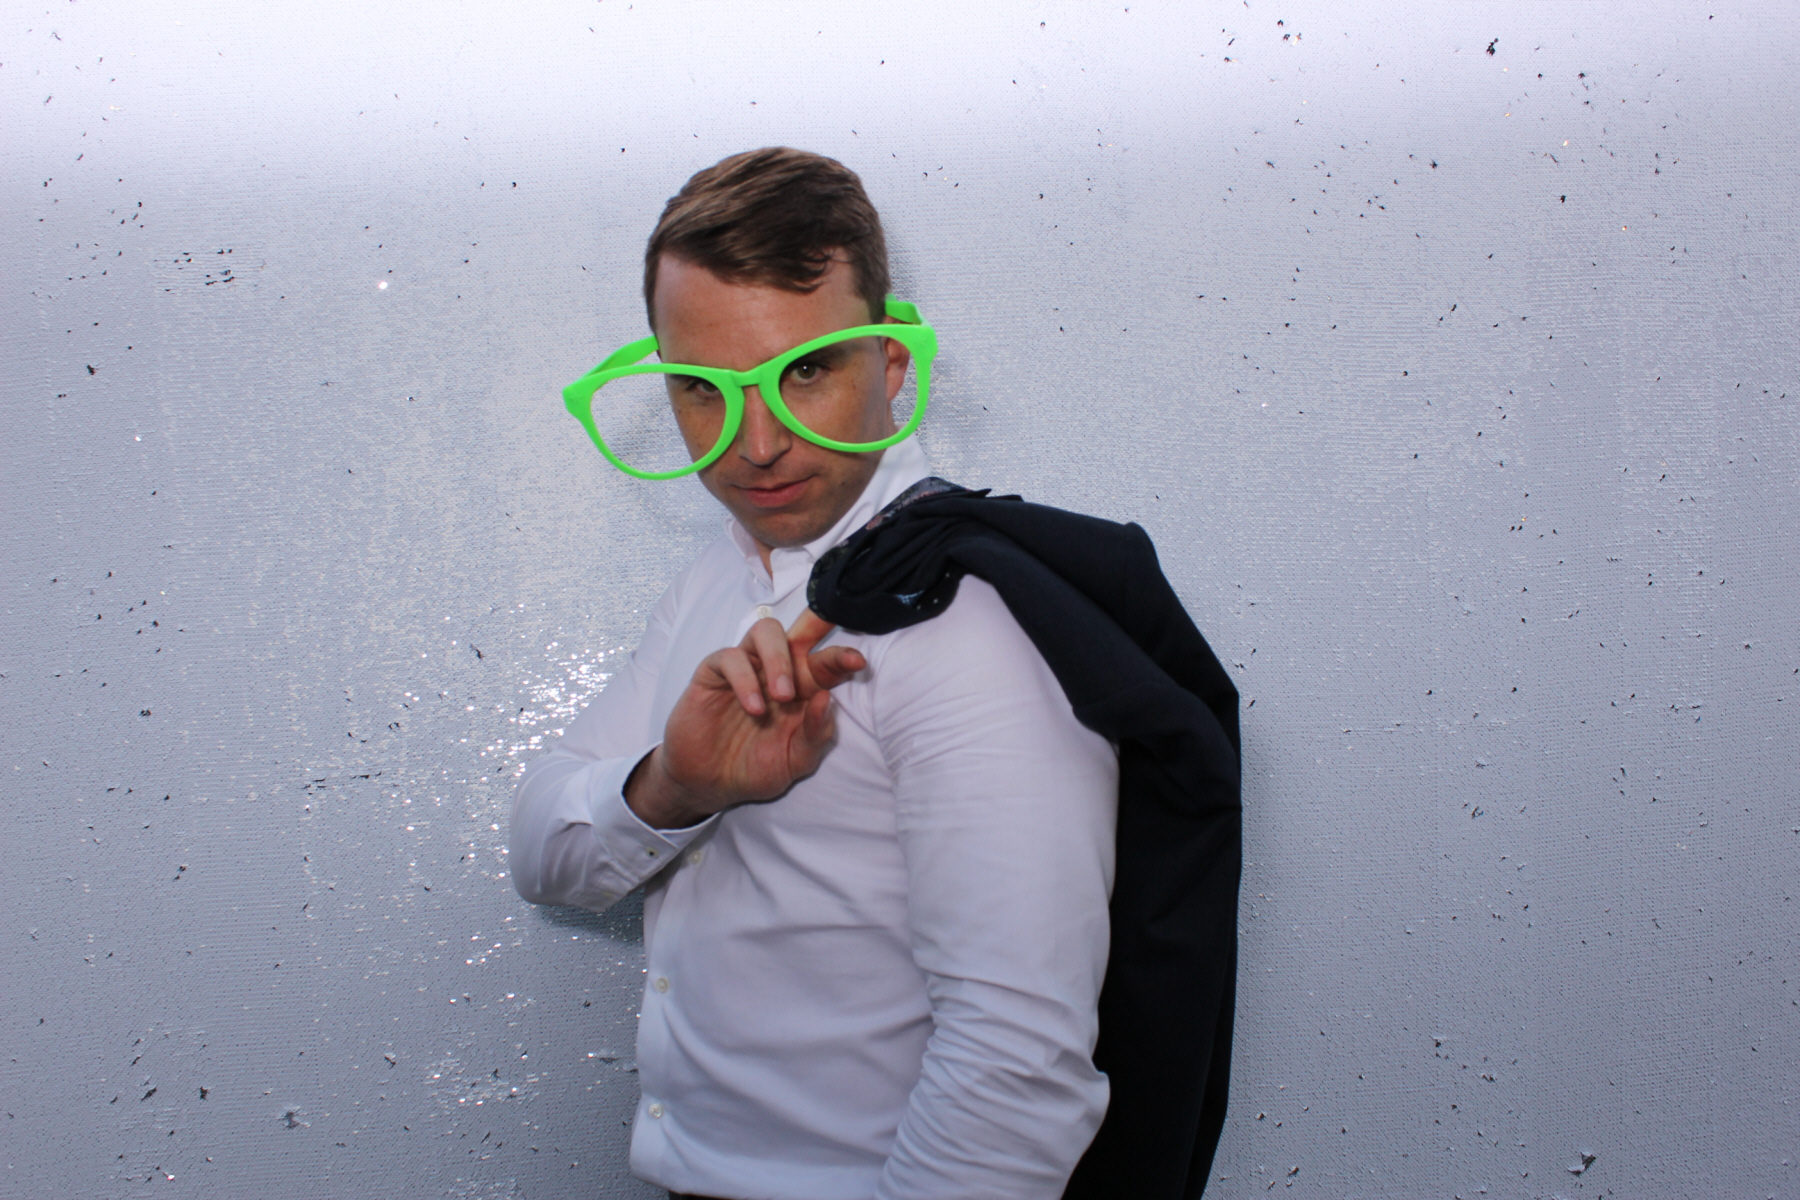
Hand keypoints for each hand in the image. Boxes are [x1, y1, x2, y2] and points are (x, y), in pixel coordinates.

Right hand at [625, 609, 865, 828]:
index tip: (857, 663)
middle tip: (823, 665)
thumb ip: (815, 734)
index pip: (825, 664)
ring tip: (782, 695)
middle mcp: (776, 671)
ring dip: (779, 659)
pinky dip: (744, 679)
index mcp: (803, 689)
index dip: (841, 658)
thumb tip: (827, 699)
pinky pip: (730, 657)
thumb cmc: (755, 768)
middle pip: (799, 634)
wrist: (710, 784)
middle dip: (816, 630)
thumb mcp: (795, 761)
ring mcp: (746, 668)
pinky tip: (753, 707)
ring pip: (765, 632)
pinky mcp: (714, 673)